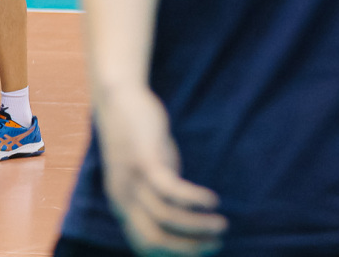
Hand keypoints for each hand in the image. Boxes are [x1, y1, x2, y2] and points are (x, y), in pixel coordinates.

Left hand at [95, 85, 225, 255]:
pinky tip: (212, 200)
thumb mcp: (144, 176)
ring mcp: (131, 178)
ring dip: (198, 226)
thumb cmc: (137, 141)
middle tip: (216, 244)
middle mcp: (122, 196)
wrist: (117, 98)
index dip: (175, 255)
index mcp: (121, 205)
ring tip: (221, 224)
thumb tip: (187, 222)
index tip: (202, 251)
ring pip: (166, 217)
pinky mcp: (144, 158)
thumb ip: (158, 198)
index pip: (145, 246)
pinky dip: (193, 199)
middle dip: (189, 248)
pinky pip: (170, 189)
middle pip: (154, 239)